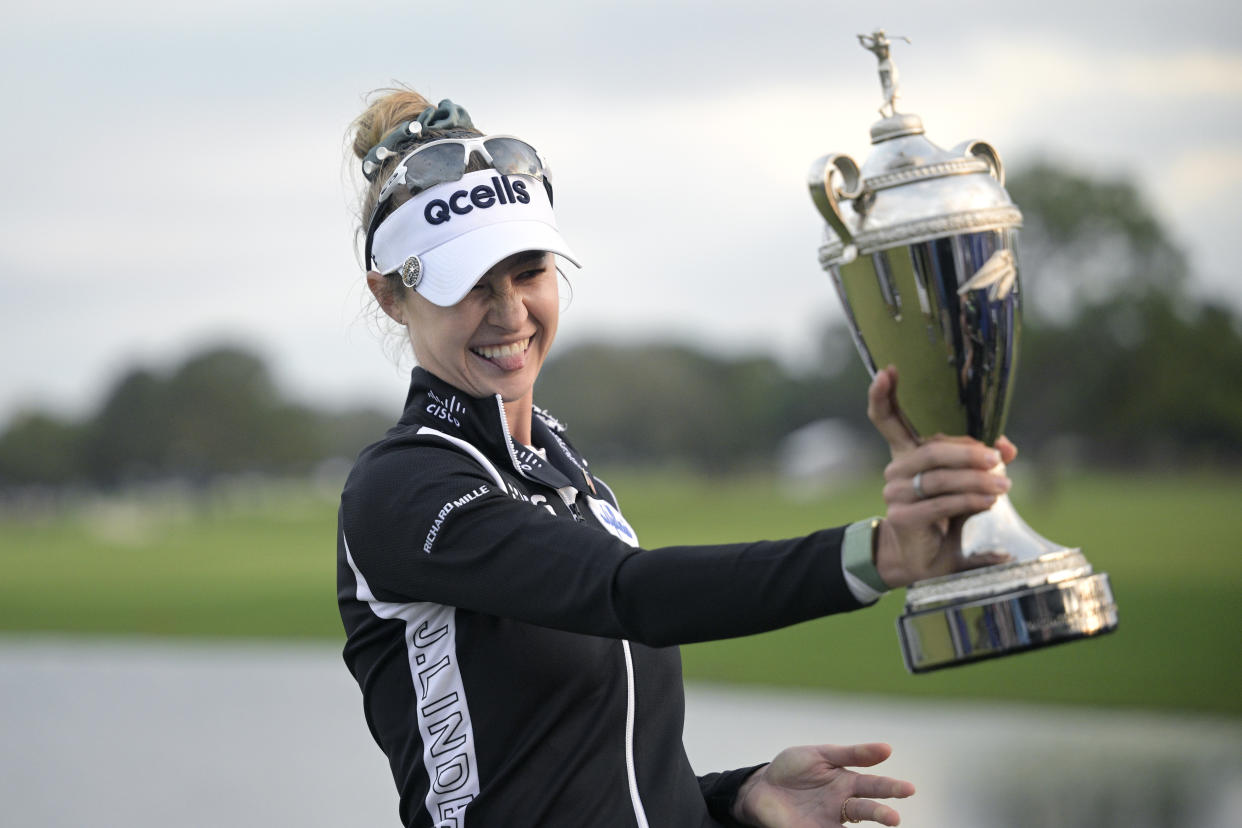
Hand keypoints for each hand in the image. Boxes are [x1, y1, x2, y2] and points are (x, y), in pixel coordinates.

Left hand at [732, 743, 914, 826]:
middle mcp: (842, 806)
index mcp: (848, 783)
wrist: (761, 786)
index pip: (874, 786)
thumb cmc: (794, 768)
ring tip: (882, 823)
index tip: (909, 789)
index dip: (891, 788)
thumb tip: (888, 748)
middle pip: (866, 810)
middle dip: (881, 814)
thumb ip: (853, 753)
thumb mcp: (822, 755)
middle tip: (894, 819)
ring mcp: (827, 822)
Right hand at [866, 366, 1017, 586]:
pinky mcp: (904, 516)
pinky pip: (942, 503)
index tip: (889, 369)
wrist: (920, 559)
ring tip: (1004, 486)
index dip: (884, 395)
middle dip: (969, 452)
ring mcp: (896, 493)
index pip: (886, 419)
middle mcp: (895, 470)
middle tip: (999, 458)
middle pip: (932, 450)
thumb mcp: (966, 486)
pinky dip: (970, 502)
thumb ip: (982, 463)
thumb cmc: (944, 516)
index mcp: (905, 455)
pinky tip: (988, 503)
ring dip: (977, 481)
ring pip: (941, 478)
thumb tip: (1008, 447)